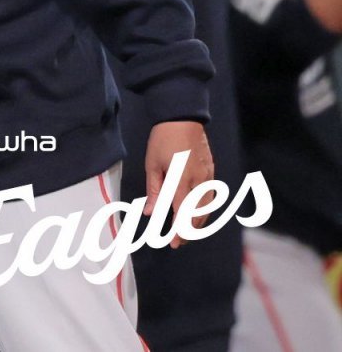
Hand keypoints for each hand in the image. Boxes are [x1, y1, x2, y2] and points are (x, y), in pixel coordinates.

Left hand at [144, 120, 214, 247]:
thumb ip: (154, 191)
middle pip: (197, 215)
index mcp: (181, 180)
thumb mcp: (152, 165)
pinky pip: (211, 198)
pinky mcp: (212, 173)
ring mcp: (208, 177)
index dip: (179, 231)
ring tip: (187, 232)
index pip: (181, 213)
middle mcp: (199, 181)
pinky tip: (197, 215)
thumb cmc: (162, 140)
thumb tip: (150, 213)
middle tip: (178, 243)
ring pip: (207, 208)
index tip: (173, 244)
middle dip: (189, 232)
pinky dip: (204, 210)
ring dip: (198, 223)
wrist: (183, 119)